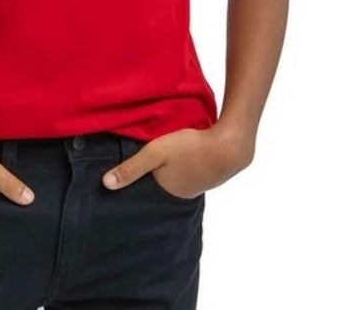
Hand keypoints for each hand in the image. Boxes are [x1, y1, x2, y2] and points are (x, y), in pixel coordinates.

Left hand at [101, 123, 254, 199]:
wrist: (232, 145)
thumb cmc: (190, 147)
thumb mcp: (156, 152)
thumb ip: (131, 167)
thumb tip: (105, 185)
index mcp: (168, 192)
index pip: (147, 189)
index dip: (138, 179)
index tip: (127, 171)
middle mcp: (184, 193)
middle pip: (162, 182)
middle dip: (153, 174)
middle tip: (145, 159)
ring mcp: (200, 184)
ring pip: (178, 175)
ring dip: (171, 167)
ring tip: (164, 156)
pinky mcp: (212, 172)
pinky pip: (192, 169)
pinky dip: (186, 163)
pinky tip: (184, 153)